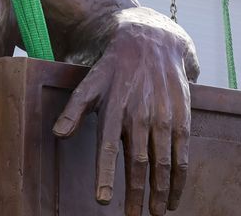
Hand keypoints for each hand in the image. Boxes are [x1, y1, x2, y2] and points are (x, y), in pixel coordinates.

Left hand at [52, 8, 197, 215]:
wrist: (152, 41)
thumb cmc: (114, 67)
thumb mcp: (89, 83)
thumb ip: (73, 110)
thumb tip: (57, 135)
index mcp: (113, 109)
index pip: (108, 149)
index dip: (106, 175)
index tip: (104, 200)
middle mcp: (139, 116)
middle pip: (139, 163)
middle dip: (136, 195)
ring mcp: (163, 118)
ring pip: (163, 164)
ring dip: (161, 193)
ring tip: (156, 213)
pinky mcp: (182, 119)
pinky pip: (183, 155)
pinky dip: (180, 179)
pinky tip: (175, 196)